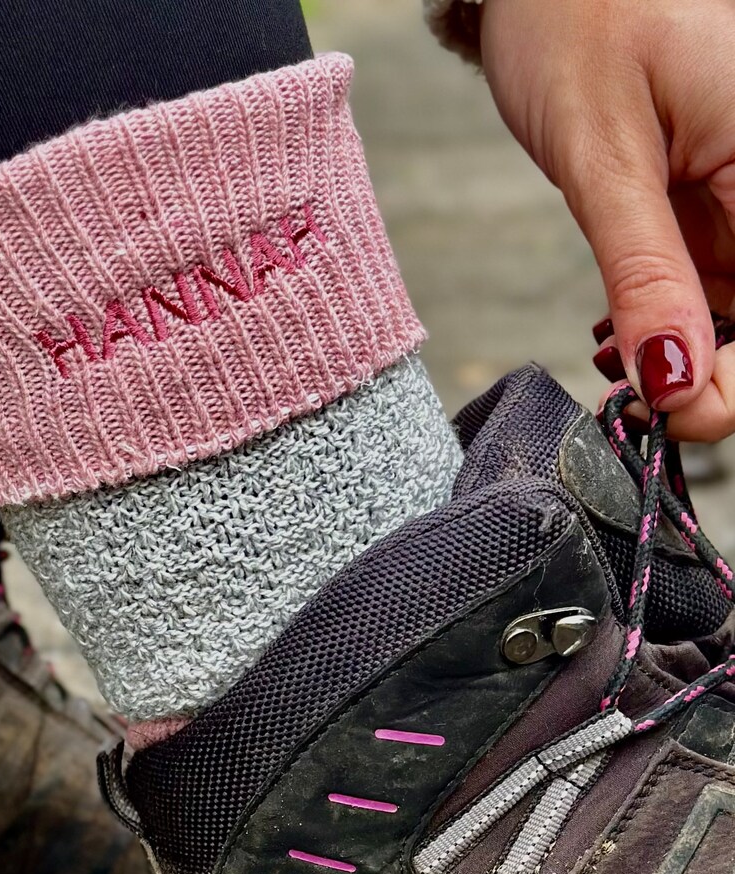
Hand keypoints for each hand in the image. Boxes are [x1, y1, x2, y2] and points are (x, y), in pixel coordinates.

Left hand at [480, 0, 734, 439]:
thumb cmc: (577, 23)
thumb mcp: (604, 155)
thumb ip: (644, 271)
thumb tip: (673, 379)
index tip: (669, 414)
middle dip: (703, 374)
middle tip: (630, 395)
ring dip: (676, 352)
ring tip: (612, 351)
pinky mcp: (716, 203)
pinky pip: (709, 286)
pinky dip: (662, 318)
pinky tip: (619, 327)